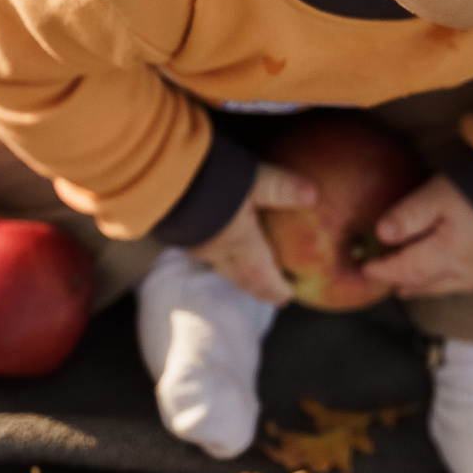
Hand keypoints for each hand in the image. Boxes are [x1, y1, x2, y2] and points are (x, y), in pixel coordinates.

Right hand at [189, 163, 318, 304]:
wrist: (158, 174)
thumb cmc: (210, 180)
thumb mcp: (254, 180)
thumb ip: (282, 187)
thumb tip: (314, 194)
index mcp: (240, 244)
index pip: (262, 276)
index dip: (276, 289)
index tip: (287, 298)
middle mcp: (217, 250)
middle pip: (240, 278)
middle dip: (257, 287)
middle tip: (270, 295)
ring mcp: (194, 241)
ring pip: (220, 265)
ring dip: (237, 273)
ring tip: (247, 271)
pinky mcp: (178, 228)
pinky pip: (204, 250)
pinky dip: (219, 254)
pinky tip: (217, 242)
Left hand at [363, 176, 472, 298]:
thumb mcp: (438, 194)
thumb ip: (408, 215)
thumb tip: (381, 234)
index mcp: (447, 257)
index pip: (406, 270)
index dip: (384, 271)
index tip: (366, 269)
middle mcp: (467, 273)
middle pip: (426, 285)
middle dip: (402, 283)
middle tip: (385, 281)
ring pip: (447, 288)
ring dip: (425, 286)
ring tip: (409, 286)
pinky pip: (468, 284)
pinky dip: (449, 282)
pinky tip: (447, 275)